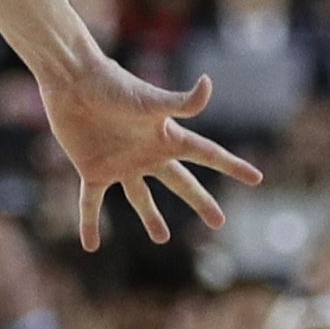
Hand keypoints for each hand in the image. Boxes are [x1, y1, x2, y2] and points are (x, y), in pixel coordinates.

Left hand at [41, 58, 261, 247]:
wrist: (73, 83)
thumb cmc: (114, 85)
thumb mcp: (151, 99)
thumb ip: (181, 101)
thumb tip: (209, 83)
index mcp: (168, 137)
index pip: (209, 155)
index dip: (232, 166)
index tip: (256, 178)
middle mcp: (148, 154)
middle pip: (181, 183)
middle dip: (200, 202)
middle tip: (219, 222)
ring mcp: (121, 164)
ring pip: (140, 197)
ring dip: (150, 218)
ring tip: (161, 239)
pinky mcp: (92, 170)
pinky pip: (92, 203)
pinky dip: (90, 224)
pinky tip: (91, 246)